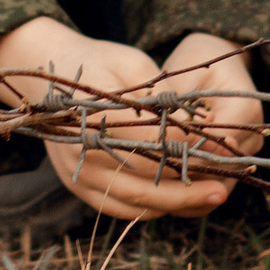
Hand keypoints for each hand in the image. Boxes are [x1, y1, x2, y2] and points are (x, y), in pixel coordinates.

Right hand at [0, 19, 264, 219]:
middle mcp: (82, 152)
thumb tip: (196, 126)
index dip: (188, 155)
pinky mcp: (76, 185)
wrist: (47, 70)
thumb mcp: (133, 65)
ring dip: (173, 205)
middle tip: (221, 190)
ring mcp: (76, 173)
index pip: (151, 147)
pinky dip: (149, 207)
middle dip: (187, 192)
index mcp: (95, 118)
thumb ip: (160, 96)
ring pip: (132, 203)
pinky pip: (117, 207)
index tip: (219, 157)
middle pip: (143, 185)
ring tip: (207, 199)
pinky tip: (177, 201)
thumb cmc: (98, 62)